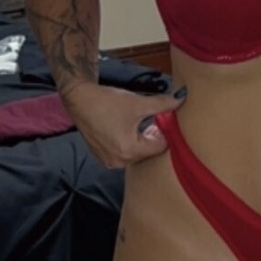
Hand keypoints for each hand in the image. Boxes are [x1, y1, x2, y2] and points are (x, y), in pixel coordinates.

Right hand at [62, 84, 185, 167]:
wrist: (79, 99)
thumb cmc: (106, 102)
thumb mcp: (138, 102)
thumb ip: (163, 104)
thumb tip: (180, 100)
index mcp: (128, 150)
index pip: (159, 147)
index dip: (164, 132)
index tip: (162, 119)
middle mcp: (118, 161)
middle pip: (148, 152)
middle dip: (152, 136)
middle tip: (149, 119)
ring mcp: (109, 161)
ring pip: (136, 153)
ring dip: (140, 139)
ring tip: (134, 123)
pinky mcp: (102, 157)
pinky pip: (123, 153)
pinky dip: (128, 142)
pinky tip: (124, 128)